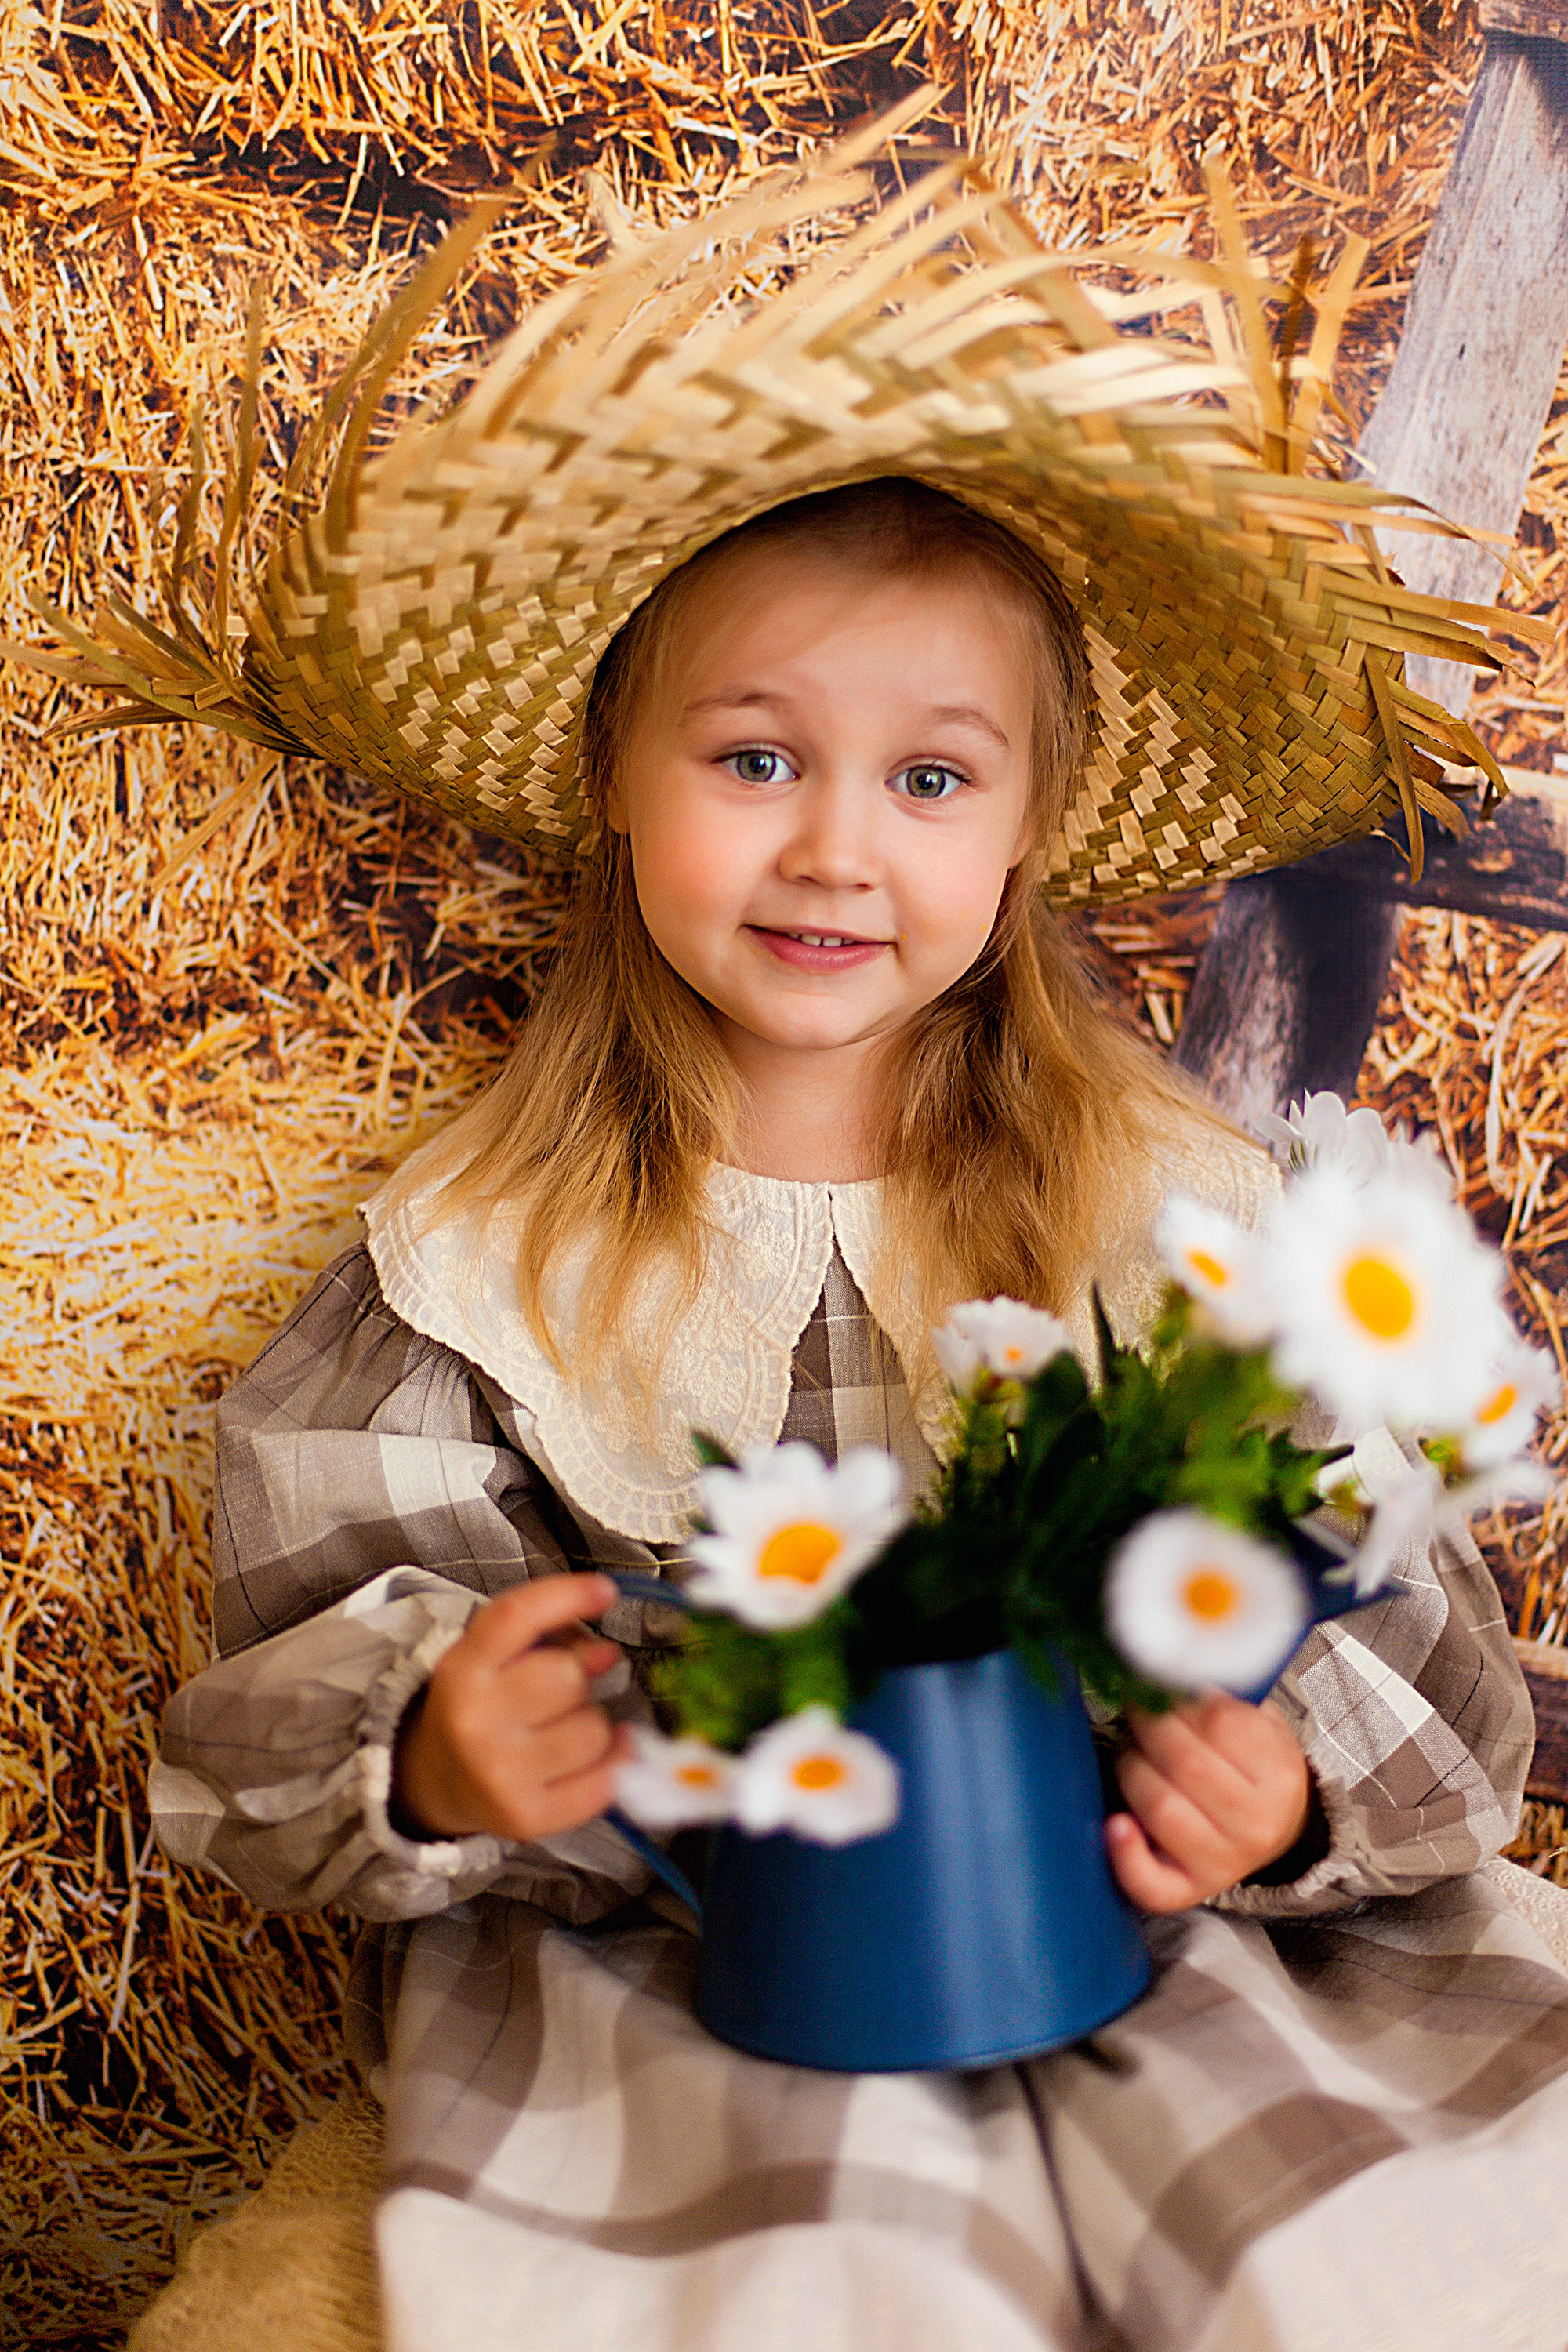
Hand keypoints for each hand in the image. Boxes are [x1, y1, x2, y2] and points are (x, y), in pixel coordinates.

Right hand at [392, 1573, 627, 1842]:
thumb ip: (548, 1635)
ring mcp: (499, 1774)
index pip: (517, 1616)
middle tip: (565, 1688)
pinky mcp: (527, 1818)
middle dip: (579, 1675)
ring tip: (566, 1728)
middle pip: (568, 1675)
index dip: (568, 1595)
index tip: (605, 1590)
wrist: (439, 1780)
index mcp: (462, 1669)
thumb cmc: (482, 1706)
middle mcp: (474, 1721)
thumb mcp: (493, 1656)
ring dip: (594, 1723)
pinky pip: (605, 1780)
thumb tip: (606, 1653)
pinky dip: (614, 1762)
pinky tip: (598, 1755)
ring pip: (594, 1728)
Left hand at [1105, 1691, 1311, 1913]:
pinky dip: (1125, 1855)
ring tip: (1134, 1753)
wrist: (1274, 1830)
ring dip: (1132, 1769)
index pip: (1220, 1722)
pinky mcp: (1190, 1889)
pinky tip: (1116, 1824)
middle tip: (1138, 1713)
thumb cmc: (1256, 1769)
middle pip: (1184, 1763)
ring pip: (1161, 1807)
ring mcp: (1224, 1863)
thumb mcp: (1260, 1727)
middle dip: (1148, 1726)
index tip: (1161, 1684)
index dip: (1179, 1696)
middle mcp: (1257, 1824)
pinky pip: (1152, 1884)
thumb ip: (1225, 1702)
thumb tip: (1171, 1675)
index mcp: (1279, 1775)